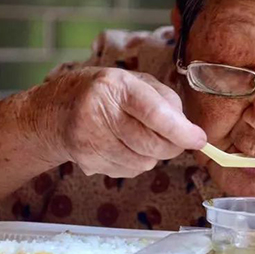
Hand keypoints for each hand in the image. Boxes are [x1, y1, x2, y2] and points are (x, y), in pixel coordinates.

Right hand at [26, 67, 205, 177]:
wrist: (55, 111)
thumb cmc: (104, 93)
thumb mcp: (134, 82)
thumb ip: (165, 101)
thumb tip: (190, 131)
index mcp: (116, 86)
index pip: (154, 113)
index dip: (181, 130)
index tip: (199, 140)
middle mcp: (99, 112)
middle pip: (151, 144)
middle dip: (172, 146)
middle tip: (175, 139)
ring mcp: (90, 139)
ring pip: (143, 162)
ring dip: (152, 155)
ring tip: (138, 137)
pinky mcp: (87, 160)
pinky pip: (128, 171)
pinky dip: (135, 163)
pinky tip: (122, 146)